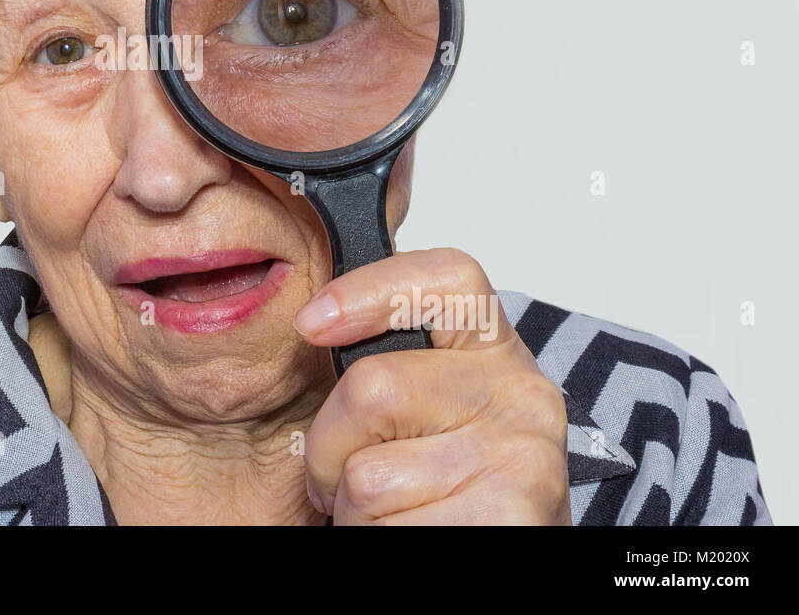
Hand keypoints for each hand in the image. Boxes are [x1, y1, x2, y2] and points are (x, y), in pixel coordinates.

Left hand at [295, 248, 571, 524]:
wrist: (496, 556)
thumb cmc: (440, 487)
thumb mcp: (419, 404)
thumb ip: (384, 354)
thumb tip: (312, 315)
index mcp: (493, 349)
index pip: (446, 278)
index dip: (368, 290)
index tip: (311, 323)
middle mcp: (520, 393)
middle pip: (371, 388)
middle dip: (329, 448)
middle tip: (347, 477)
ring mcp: (523, 456)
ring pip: (367, 476)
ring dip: (355, 511)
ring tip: (394, 512)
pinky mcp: (511, 517)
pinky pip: (389, 527)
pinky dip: (378, 540)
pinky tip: (414, 532)